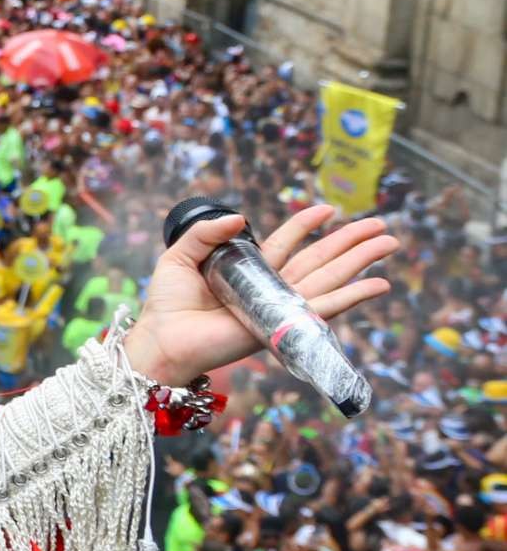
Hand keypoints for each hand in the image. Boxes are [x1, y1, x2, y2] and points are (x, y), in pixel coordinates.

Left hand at [127, 204, 394, 386]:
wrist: (162, 341)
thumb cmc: (166, 305)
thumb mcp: (180, 257)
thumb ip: (206, 234)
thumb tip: (241, 218)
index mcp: (247, 269)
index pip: (286, 242)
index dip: (307, 224)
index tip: (329, 209)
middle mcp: (269, 286)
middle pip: (319, 258)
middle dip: (350, 241)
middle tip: (380, 225)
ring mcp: (279, 305)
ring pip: (330, 277)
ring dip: (361, 261)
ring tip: (390, 243)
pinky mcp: (283, 323)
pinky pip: (324, 308)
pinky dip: (353, 296)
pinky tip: (379, 285)